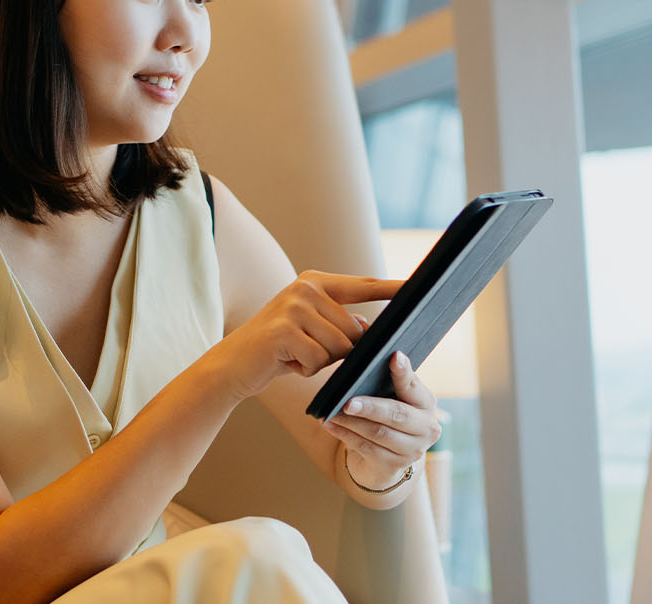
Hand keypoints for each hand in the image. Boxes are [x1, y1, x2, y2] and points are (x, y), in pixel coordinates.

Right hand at [203, 270, 402, 400]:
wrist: (232, 364)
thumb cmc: (277, 349)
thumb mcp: (310, 329)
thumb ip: (339, 323)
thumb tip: (369, 328)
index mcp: (316, 281)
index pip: (364, 285)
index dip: (393, 287)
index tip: (419, 287)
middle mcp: (305, 287)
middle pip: (353, 330)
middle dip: (338, 352)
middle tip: (305, 351)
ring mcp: (294, 307)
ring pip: (339, 348)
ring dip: (320, 362)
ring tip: (294, 356)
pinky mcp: (284, 331)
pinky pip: (319, 361)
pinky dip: (306, 370)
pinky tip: (286, 363)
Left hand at [323, 351, 440, 490]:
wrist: (386, 457)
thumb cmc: (386, 417)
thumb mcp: (391, 397)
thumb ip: (385, 381)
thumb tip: (360, 362)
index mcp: (426, 402)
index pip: (413, 385)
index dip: (404, 372)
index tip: (394, 356)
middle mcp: (427, 427)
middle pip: (396, 414)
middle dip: (370, 407)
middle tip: (347, 402)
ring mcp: (412, 450)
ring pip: (378, 433)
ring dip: (351, 422)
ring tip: (331, 412)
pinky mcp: (394, 466)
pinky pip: (366, 448)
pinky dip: (345, 435)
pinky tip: (330, 425)